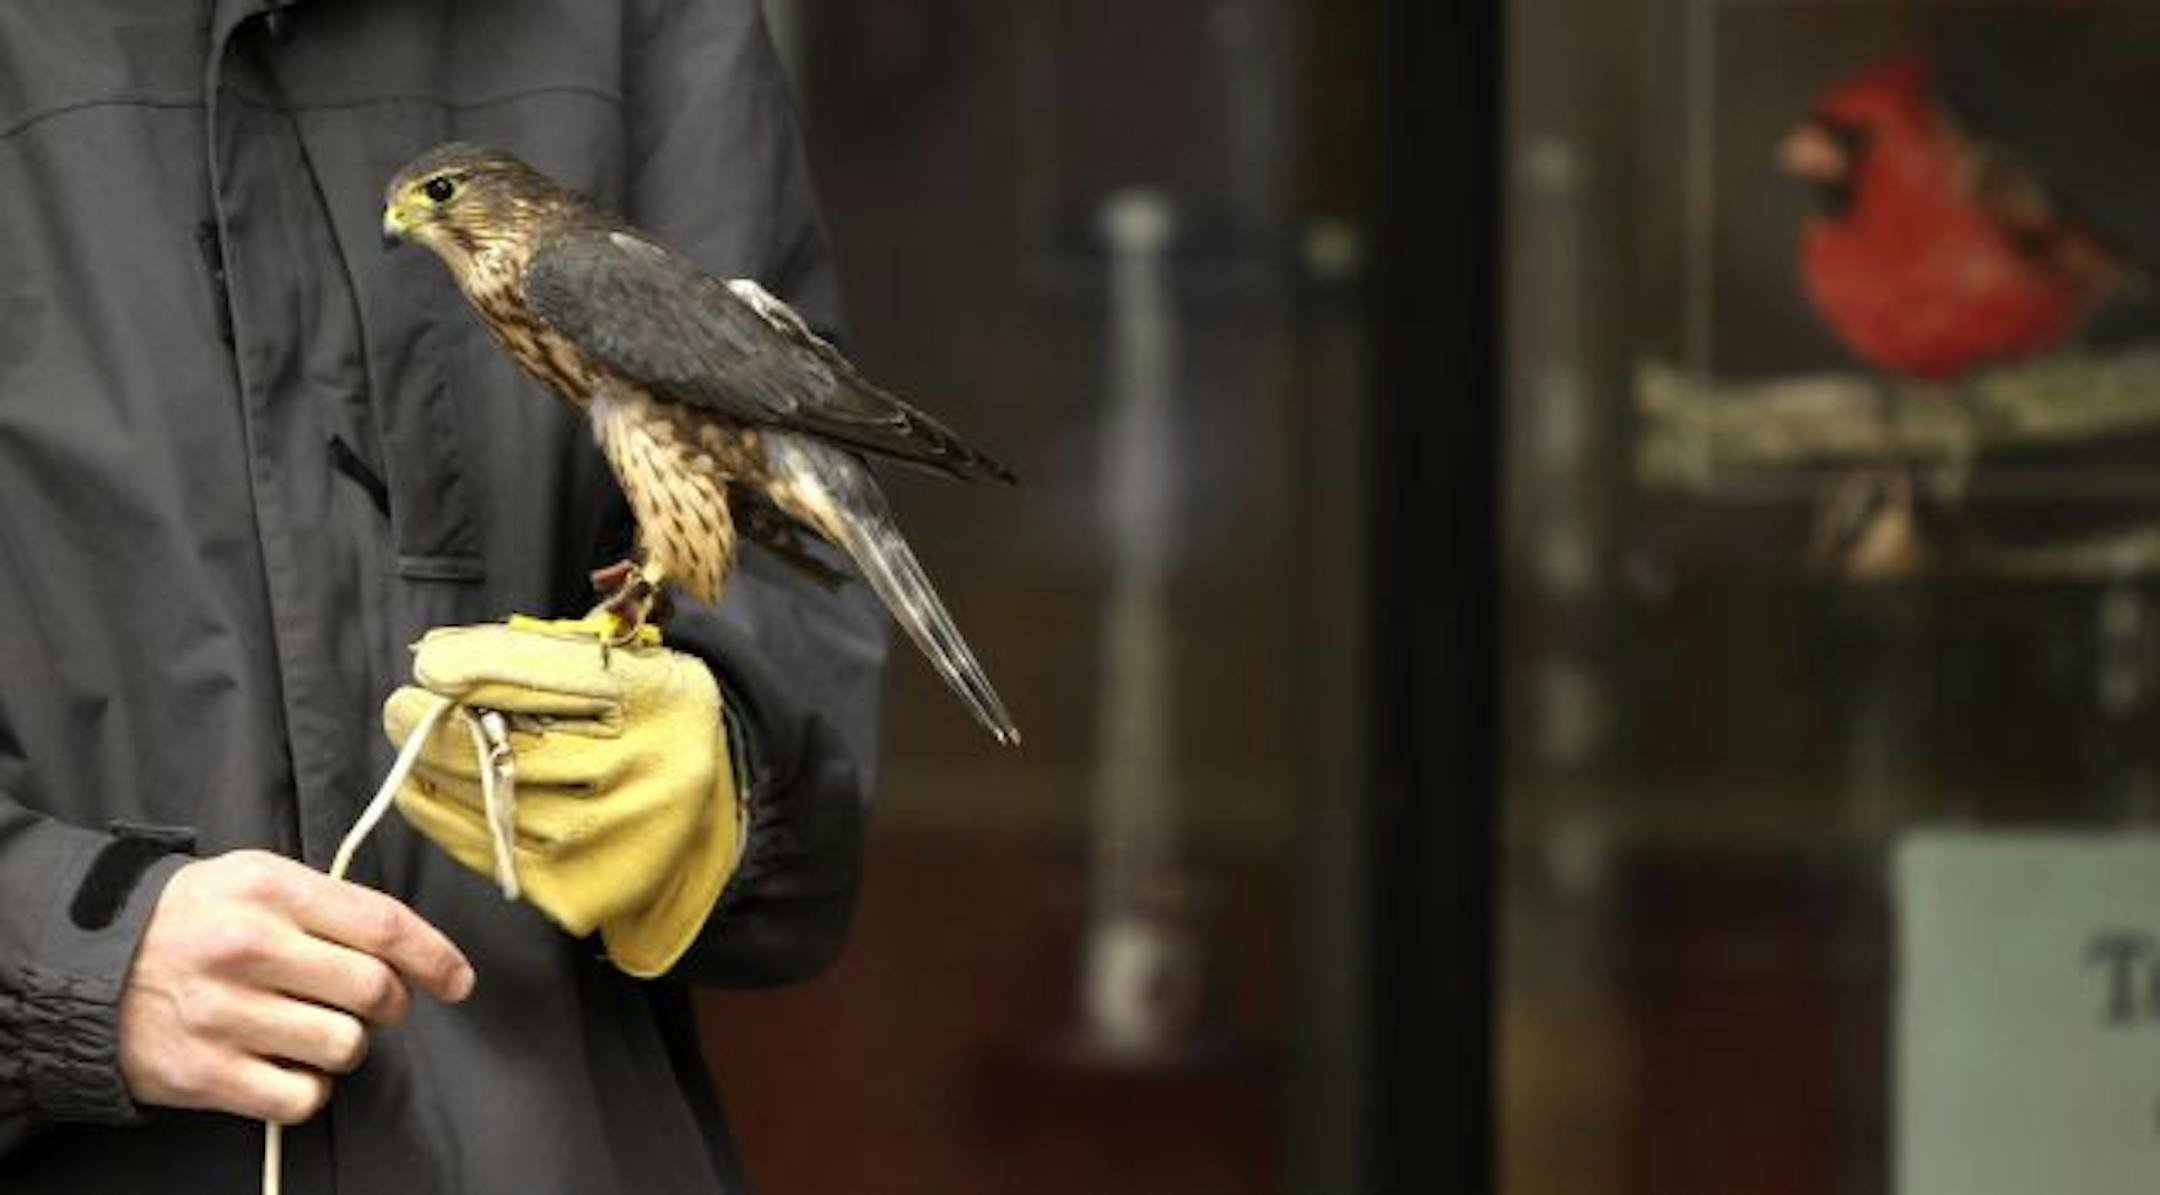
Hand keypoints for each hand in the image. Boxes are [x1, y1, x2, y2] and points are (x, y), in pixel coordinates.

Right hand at [116, 850, 474, 1123]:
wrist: (86, 967)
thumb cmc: (191, 919)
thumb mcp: (255, 878)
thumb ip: (329, 901)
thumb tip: (407, 943)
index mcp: (271, 891)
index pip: (383, 925)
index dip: (435, 957)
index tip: (458, 980)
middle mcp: (248, 949)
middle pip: (375, 991)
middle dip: (391, 1003)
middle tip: (374, 1003)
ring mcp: (224, 1014)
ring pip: (345, 1046)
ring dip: (348, 1045)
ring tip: (316, 1029)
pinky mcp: (204, 1073)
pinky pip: (302, 1096)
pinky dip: (311, 1088)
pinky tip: (289, 1064)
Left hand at [383, 620, 743, 977]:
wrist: (700, 812)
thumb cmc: (644, 723)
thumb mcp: (623, 668)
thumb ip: (543, 656)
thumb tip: (442, 661)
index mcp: (663, 700)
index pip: (558, 680)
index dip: (481, 670)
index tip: (431, 663)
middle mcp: (648, 772)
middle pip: (518, 748)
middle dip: (442, 727)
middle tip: (402, 707)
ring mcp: (614, 838)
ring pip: (495, 801)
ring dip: (435, 770)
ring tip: (413, 742)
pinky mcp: (580, 888)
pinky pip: (487, 848)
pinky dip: (441, 816)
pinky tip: (420, 789)